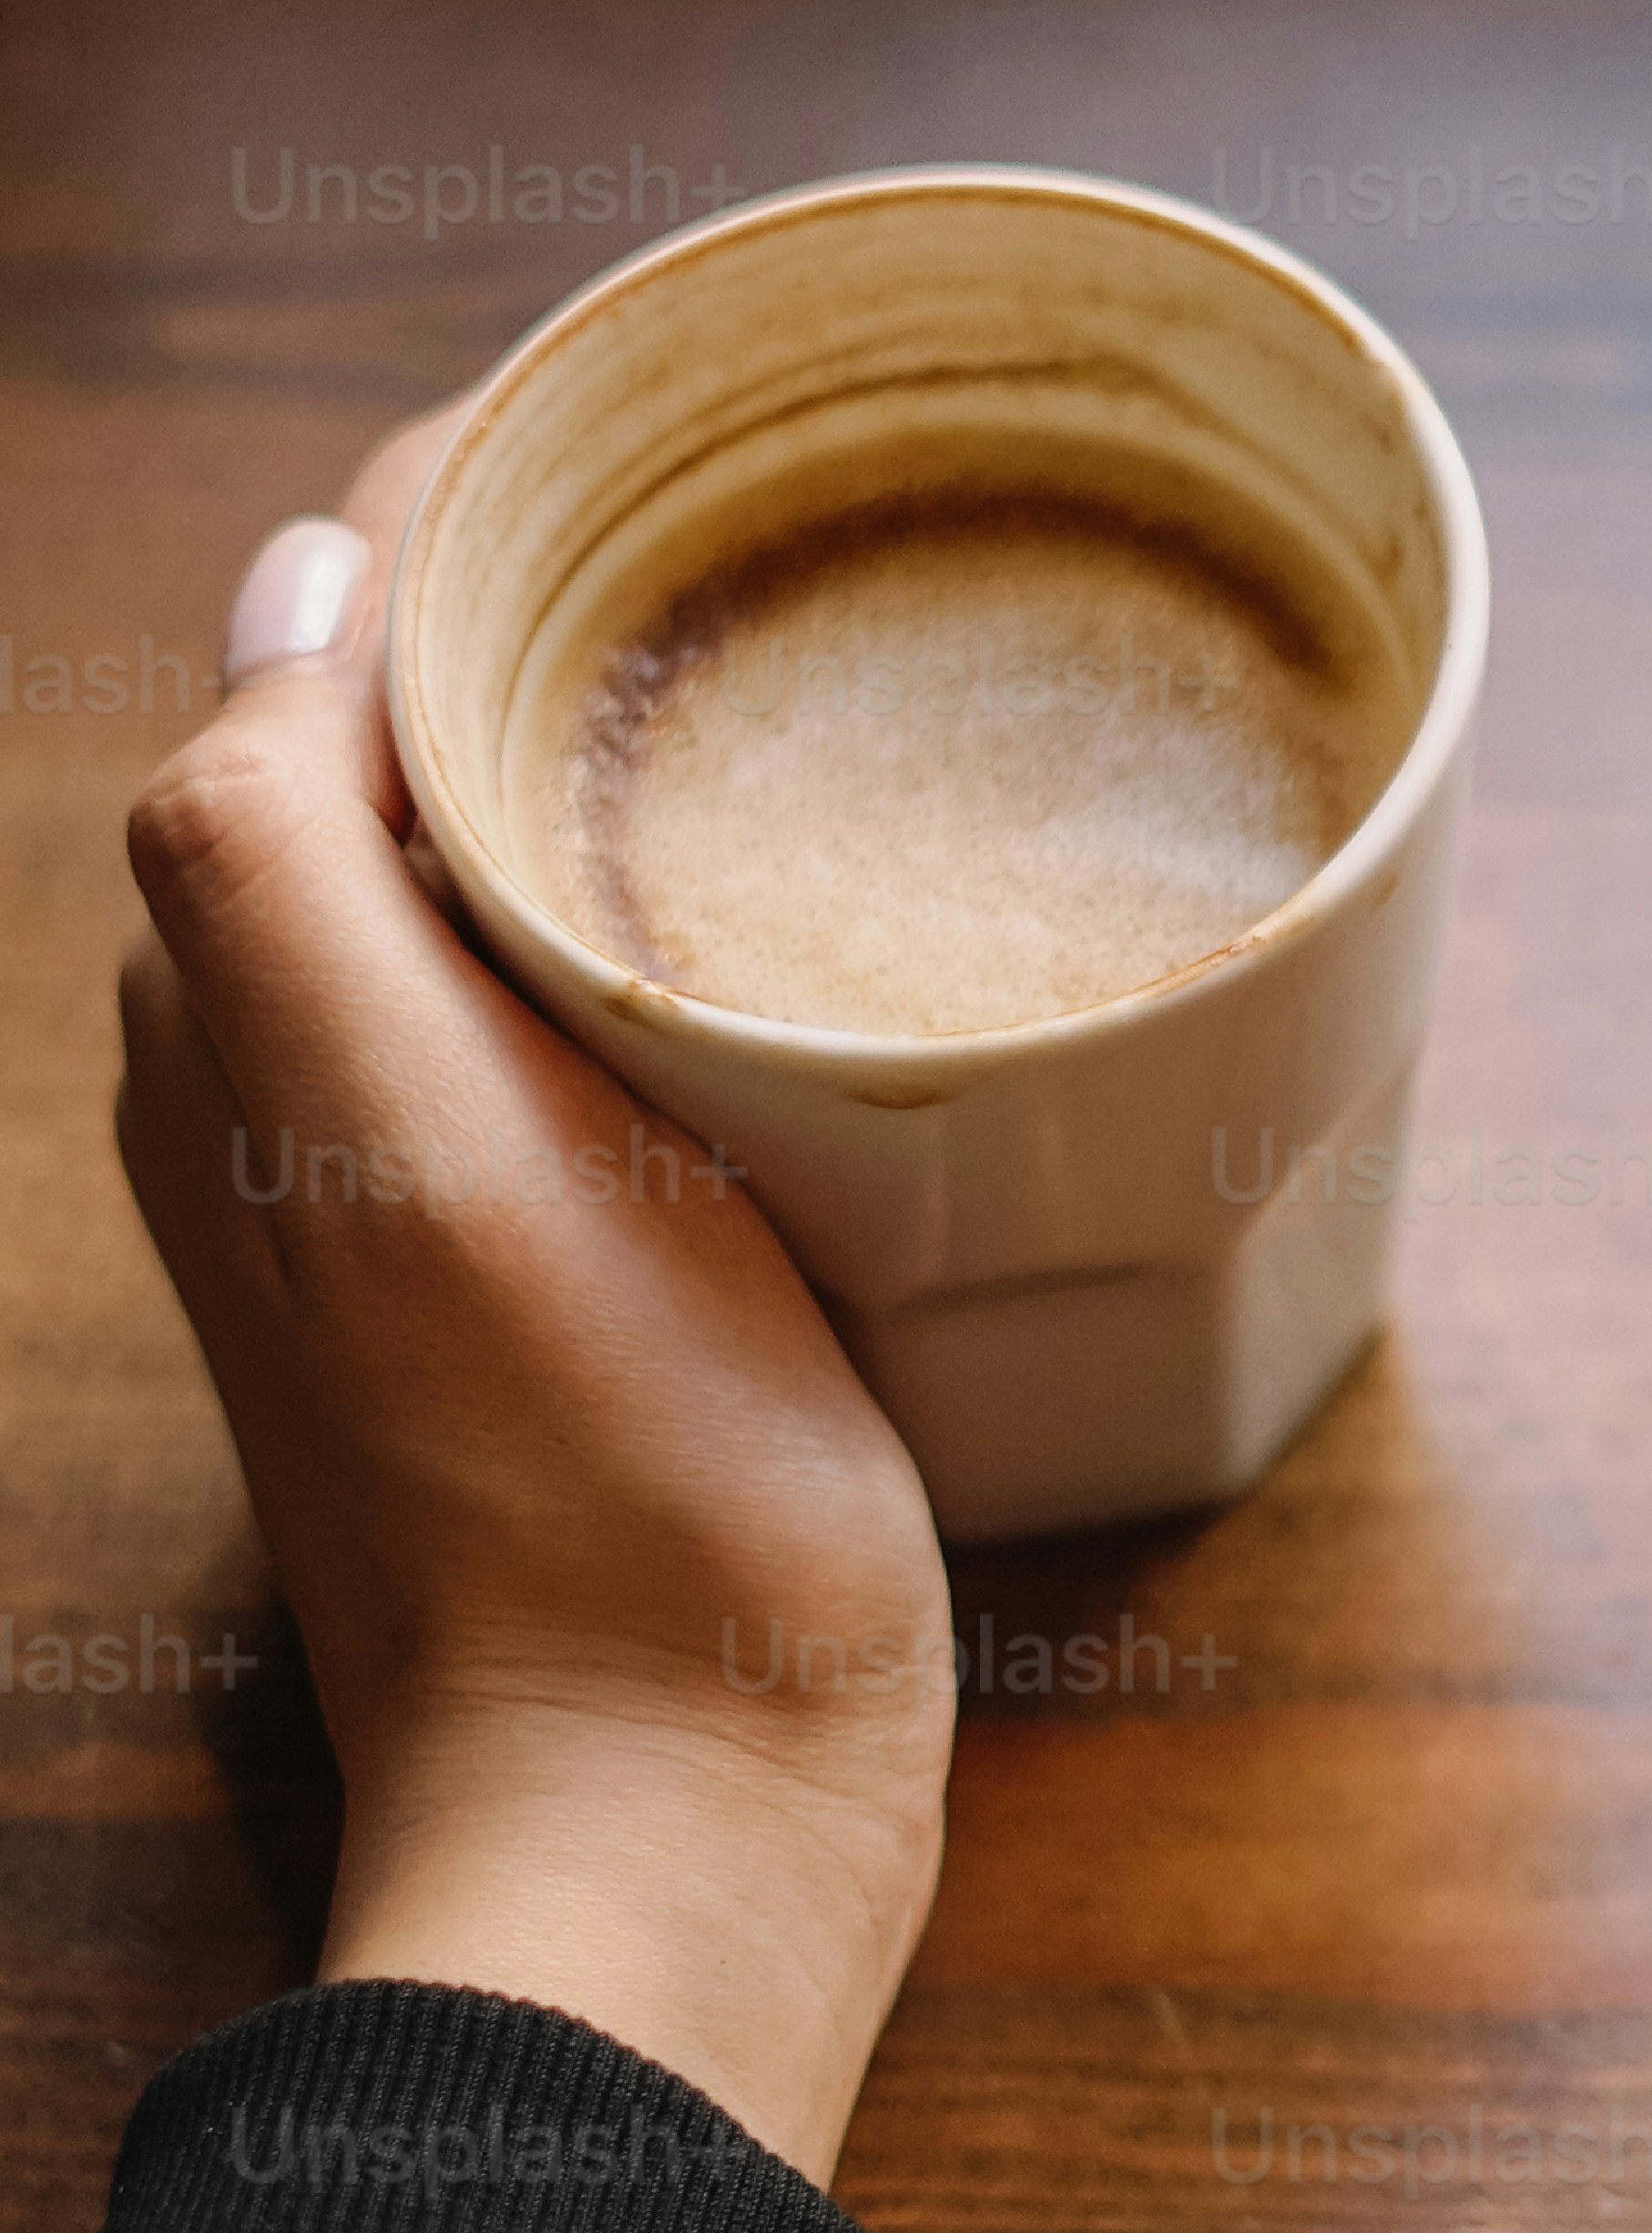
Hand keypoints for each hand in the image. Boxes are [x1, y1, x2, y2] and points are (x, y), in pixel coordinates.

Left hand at [115, 427, 952, 2188]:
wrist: (670, 1822)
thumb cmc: (590, 1490)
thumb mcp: (401, 1137)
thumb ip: (285, 853)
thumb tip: (310, 583)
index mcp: (245, 996)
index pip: (333, 643)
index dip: (484, 492)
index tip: (694, 410)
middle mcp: (298, 1070)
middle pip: (412, 736)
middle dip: (566, 589)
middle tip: (801, 504)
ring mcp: (434, 1178)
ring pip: (506, 867)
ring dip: (631, 744)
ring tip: (825, 659)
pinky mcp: (571, 1270)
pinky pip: (593, 1007)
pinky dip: (680, 906)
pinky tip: (814, 916)